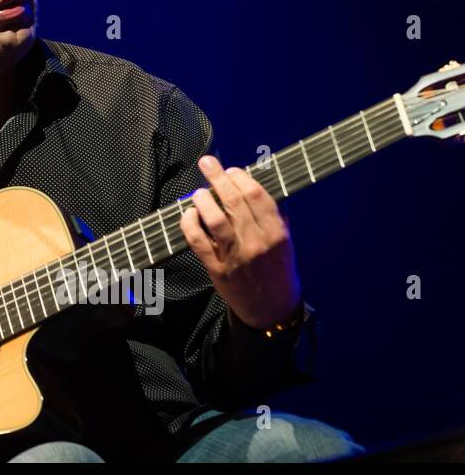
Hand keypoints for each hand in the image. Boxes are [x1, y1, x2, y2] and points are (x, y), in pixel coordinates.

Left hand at [179, 155, 303, 329]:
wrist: (271, 311)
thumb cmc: (278, 272)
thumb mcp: (286, 244)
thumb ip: (275, 217)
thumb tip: (258, 185)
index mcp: (277, 234)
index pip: (257, 197)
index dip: (241, 178)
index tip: (232, 170)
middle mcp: (256, 244)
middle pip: (234, 202)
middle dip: (218, 178)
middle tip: (207, 163)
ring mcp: (235, 257)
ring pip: (215, 220)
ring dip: (203, 200)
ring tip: (198, 192)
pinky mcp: (216, 269)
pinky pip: (198, 241)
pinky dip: (190, 224)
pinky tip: (188, 214)